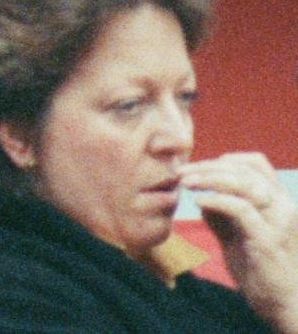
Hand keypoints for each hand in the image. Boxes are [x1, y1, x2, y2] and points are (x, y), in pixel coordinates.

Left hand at [180, 153, 297, 330]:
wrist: (287, 308)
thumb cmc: (263, 273)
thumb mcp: (240, 237)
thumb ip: (225, 216)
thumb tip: (203, 198)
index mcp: (279, 202)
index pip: (257, 164)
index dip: (227, 159)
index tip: (200, 165)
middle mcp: (283, 206)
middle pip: (245, 170)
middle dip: (208, 166)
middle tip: (181, 171)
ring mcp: (278, 222)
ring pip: (244, 183)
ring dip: (210, 178)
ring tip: (186, 181)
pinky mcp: (268, 240)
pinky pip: (241, 209)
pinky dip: (217, 200)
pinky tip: (198, 202)